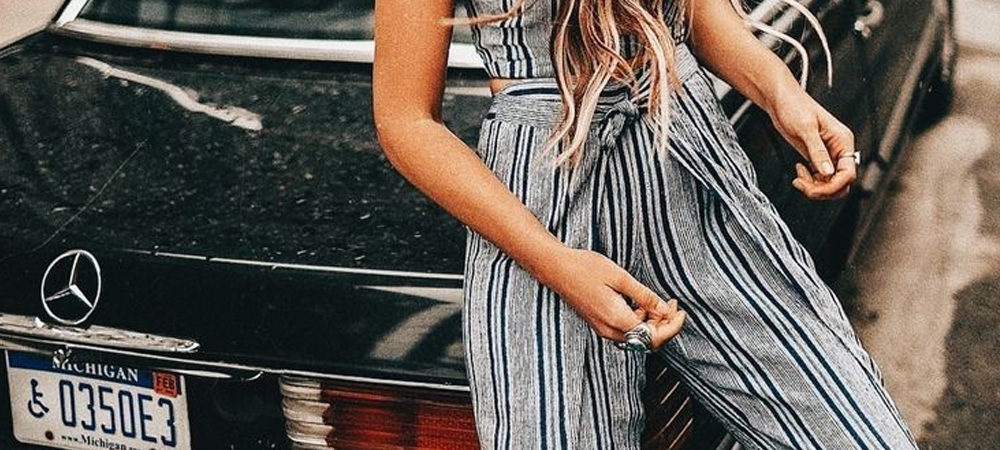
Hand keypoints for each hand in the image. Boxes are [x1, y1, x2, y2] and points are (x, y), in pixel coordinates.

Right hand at [533, 246, 686, 349]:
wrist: (556, 268)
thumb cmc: (585, 268)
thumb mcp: (620, 277)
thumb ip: (644, 296)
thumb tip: (665, 309)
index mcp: (616, 319)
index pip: (654, 336)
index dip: (672, 327)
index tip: (681, 312)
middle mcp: (609, 330)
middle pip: (647, 341)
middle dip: (665, 325)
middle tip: (673, 305)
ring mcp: (603, 329)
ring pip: (637, 337)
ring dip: (652, 323)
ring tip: (660, 302)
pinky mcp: (600, 324)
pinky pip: (626, 331)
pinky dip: (639, 320)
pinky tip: (641, 303)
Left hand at [765, 88, 856, 200]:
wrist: (780, 100)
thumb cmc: (794, 106)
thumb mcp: (805, 128)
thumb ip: (817, 151)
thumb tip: (827, 172)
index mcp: (843, 140)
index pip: (848, 173)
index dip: (833, 185)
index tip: (815, 189)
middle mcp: (839, 149)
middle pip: (841, 183)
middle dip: (822, 189)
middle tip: (802, 184)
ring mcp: (828, 155)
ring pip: (830, 183)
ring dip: (814, 187)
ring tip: (798, 178)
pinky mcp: (817, 157)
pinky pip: (820, 179)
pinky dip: (809, 182)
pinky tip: (799, 173)